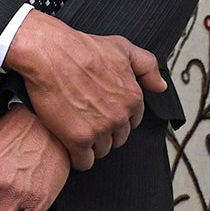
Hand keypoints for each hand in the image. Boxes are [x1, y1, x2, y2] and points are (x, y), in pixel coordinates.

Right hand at [4, 12, 165, 168]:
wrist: (49, 54)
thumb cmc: (81, 48)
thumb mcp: (122, 48)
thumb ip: (147, 66)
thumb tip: (160, 86)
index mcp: (132, 97)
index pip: (132, 122)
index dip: (116, 118)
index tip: (103, 113)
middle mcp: (119, 116)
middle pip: (118, 139)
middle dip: (105, 133)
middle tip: (87, 121)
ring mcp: (100, 129)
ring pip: (101, 151)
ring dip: (91, 146)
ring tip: (77, 131)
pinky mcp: (78, 139)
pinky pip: (84, 162)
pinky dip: (77, 158)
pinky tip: (70, 147)